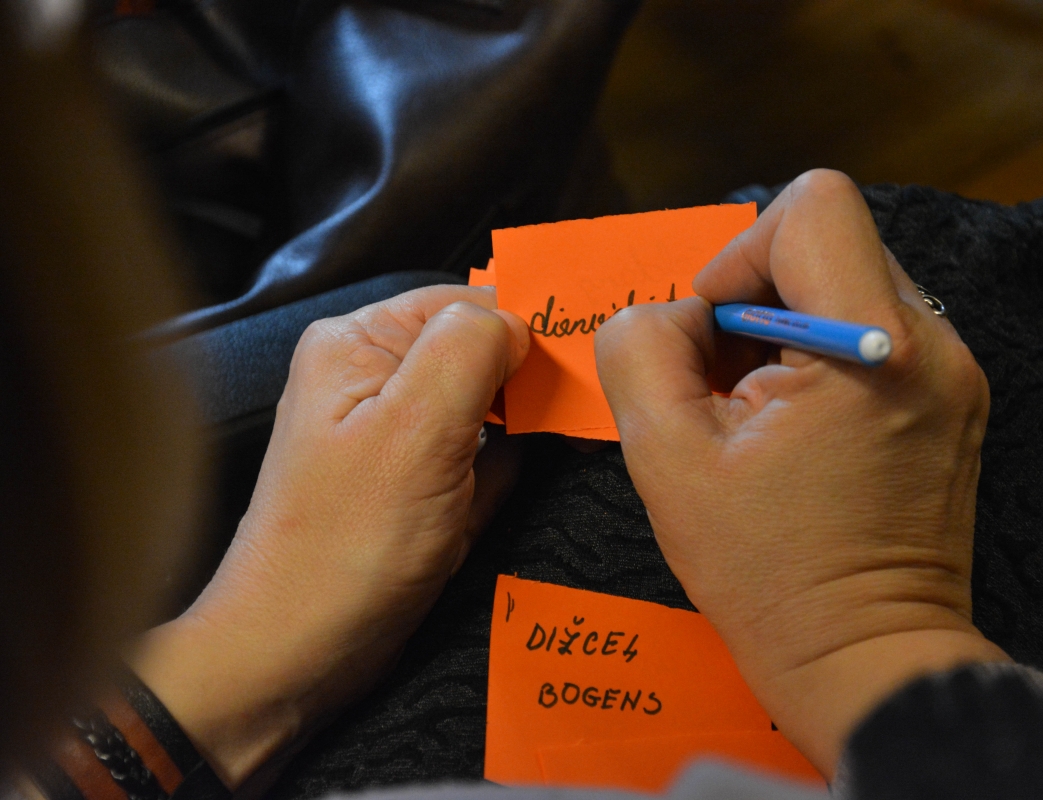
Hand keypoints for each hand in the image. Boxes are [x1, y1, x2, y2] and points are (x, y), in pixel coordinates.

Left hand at [132, 286, 528, 787]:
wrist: (297, 653)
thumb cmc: (345, 546)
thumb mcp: (416, 428)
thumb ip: (470, 350)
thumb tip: (518, 322)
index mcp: (360, 343)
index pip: (465, 301)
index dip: (525, 322)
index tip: (581, 353)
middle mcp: (373, 379)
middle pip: (479, 351)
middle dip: (527, 381)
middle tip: (569, 409)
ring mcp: (394, 436)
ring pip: (486, 407)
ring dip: (520, 430)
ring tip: (544, 449)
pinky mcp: (412, 485)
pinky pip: (478, 459)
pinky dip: (501, 474)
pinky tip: (498, 498)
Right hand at [595, 170, 1008, 777]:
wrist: (865, 661)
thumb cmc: (766, 574)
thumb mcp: (666, 460)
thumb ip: (643, 350)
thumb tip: (676, 316)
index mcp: (873, 348)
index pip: (813, 205)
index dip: (740, 255)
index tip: (713, 336)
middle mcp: (935, 343)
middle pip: (831, 241)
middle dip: (758, 297)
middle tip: (726, 384)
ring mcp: (957, 372)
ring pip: (851, 284)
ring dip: (789, 328)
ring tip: (762, 413)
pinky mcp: (957, 399)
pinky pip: (878, 330)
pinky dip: (826, 356)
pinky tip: (801, 429)